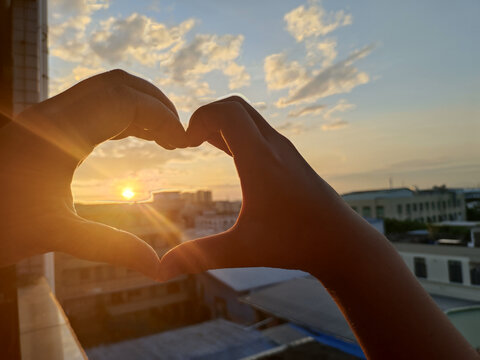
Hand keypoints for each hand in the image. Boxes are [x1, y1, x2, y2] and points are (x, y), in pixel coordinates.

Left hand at [0, 70, 185, 278]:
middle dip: (154, 103)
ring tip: (162, 137)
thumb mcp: (55, 235)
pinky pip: (90, 103)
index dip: (160, 116)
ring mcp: (43, 115)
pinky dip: (119, 113)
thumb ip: (111, 248)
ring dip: (138, 106)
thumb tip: (157, 268)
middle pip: (116, 84)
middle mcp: (49, 114)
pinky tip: (132, 136)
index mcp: (57, 134)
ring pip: (102, 90)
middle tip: (177, 136)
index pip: (123, 100)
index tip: (183, 143)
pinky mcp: (41, 124)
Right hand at [157, 97, 477, 358]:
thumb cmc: (295, 244)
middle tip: (188, 141)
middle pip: (236, 106)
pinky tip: (227, 154)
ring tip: (199, 144)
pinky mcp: (290, 158)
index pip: (226, 111)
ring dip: (222, 123)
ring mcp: (284, 150)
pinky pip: (258, 131)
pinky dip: (237, 133)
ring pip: (249, 118)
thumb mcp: (242, 250)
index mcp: (260, 160)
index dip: (198, 117)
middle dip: (206, 115)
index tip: (183, 144)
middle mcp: (274, 147)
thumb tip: (160, 271)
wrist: (341, 241)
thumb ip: (199, 256)